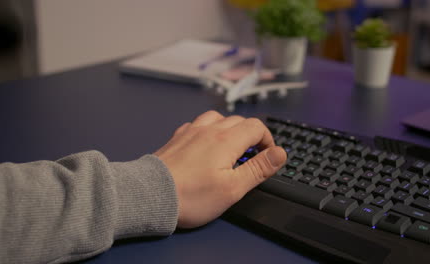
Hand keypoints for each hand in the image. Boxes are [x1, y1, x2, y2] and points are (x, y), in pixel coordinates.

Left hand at [155, 111, 286, 228]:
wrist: (150, 195)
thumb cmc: (191, 196)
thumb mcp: (233, 188)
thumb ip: (258, 168)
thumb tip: (280, 153)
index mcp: (226, 140)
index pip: (256, 127)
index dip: (267, 140)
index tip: (268, 155)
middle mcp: (209, 129)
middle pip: (239, 121)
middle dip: (251, 135)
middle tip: (253, 155)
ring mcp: (190, 131)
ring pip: (217, 118)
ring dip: (230, 128)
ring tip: (231, 147)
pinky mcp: (177, 138)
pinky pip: (198, 124)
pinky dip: (209, 130)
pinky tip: (205, 144)